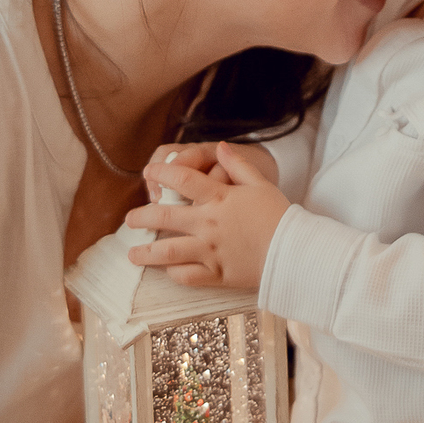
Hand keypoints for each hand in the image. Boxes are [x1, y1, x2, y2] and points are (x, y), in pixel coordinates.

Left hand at [127, 142, 288, 288]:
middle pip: (164, 218)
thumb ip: (237, 165)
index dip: (162, 172)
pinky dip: (173, 273)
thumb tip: (220, 146)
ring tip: (133, 254)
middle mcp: (208, 224)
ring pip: (168, 252)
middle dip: (142, 217)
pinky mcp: (216, 274)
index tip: (149, 171)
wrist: (294, 252)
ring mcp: (209, 252)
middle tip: (129, 219)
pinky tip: (166, 270)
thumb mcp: (260, 184)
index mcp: (219, 198)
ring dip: (146, 253)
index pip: (182, 180)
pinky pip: (187, 276)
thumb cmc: (279, 215)